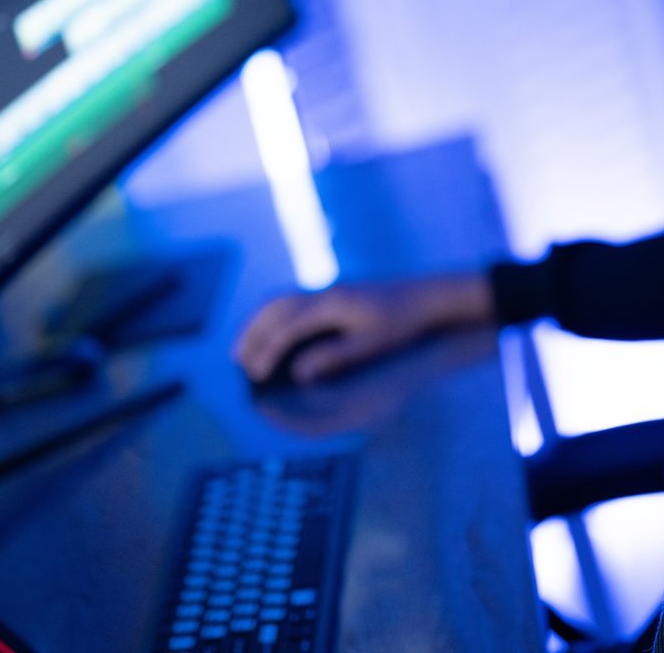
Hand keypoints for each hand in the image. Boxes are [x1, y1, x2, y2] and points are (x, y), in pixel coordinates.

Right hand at [231, 273, 494, 385]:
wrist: (426, 296)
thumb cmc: (401, 324)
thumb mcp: (370, 345)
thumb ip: (333, 358)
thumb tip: (299, 373)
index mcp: (331, 304)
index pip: (287, 327)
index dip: (268, 351)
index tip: (255, 374)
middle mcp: (323, 292)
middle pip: (274, 308)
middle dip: (252, 334)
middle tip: (237, 362)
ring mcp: (326, 289)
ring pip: (279, 300)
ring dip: (258, 322)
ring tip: (245, 347)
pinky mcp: (332, 292)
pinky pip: (291, 299)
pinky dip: (273, 315)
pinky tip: (273, 333)